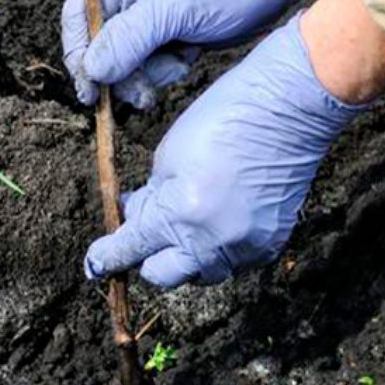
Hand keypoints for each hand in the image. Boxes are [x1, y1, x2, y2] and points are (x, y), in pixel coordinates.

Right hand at [61, 0, 329, 108]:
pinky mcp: (164, 26)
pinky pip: (148, 59)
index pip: (81, 13)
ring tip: (178, 64)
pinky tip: (186, 58)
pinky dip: (164, 67)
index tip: (90, 92)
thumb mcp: (178, 7)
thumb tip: (92, 69)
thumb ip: (130, 38)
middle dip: (122, 70)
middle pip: (100, 39)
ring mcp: (145, 5)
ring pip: (125, 55)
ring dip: (147, 72)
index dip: (80, 54)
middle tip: (143, 96)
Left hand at [82, 14, 363, 287]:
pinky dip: (221, 246)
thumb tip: (135, 223)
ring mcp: (247, 246)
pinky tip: (221, 216)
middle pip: (164, 275)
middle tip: (147, 231)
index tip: (96, 263)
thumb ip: (150, 197)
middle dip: (149, 257)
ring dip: (187, 254)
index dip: (107, 257)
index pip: (131, 250)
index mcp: (181, 214)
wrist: (288, 109)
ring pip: (202, 272)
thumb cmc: (226, 119)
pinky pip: (235, 261)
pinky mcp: (271, 244)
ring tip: (189, 218)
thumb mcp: (170, 155)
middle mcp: (214, 241)